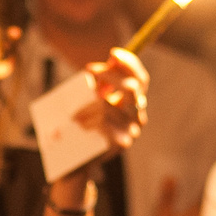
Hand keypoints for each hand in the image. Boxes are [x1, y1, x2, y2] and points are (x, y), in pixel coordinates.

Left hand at [64, 49, 148, 186]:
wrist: (77, 162)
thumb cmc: (83, 127)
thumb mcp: (91, 102)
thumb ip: (97, 86)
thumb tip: (93, 70)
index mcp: (135, 104)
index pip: (141, 79)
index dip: (130, 64)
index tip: (112, 54)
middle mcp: (138, 116)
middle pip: (132, 88)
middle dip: (110, 75)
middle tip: (89, 70)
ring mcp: (131, 131)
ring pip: (109, 106)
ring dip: (88, 102)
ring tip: (73, 111)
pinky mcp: (120, 144)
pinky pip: (104, 123)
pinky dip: (88, 119)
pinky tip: (79, 124)